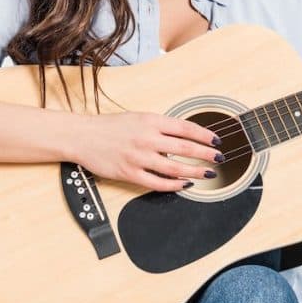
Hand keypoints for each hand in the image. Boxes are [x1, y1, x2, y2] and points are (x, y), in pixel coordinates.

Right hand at [71, 112, 223, 190]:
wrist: (83, 136)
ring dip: (194, 172)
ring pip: (174, 168)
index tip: (216, 140)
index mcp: (151, 121)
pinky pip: (157, 183)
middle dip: (206, 154)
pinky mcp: (129, 173)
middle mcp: (147, 138)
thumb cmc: (111, 126)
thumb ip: (161, 126)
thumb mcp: (140, 117)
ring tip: (207, 174)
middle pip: (185, 148)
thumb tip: (186, 135)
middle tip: (219, 158)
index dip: (205, 135)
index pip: (186, 128)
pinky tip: (184, 185)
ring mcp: (139, 157)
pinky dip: (174, 185)